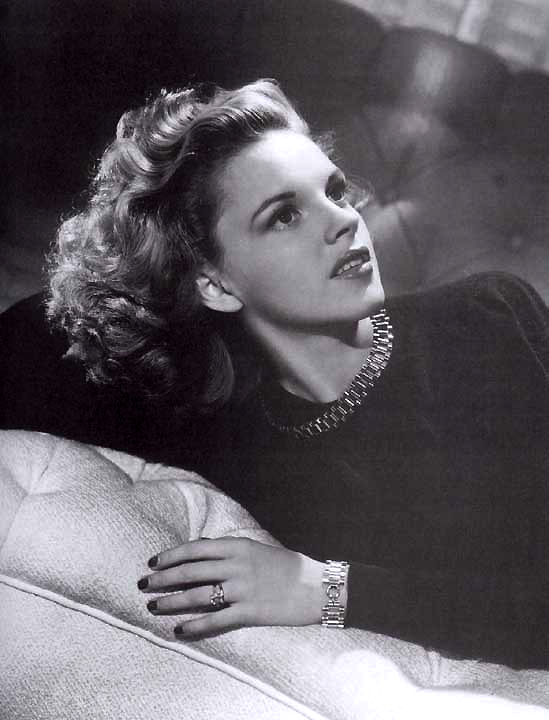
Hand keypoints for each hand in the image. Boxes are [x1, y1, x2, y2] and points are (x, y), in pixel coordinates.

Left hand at [138, 537, 325, 635]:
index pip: (195, 548)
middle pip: (190, 571)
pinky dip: (195, 626)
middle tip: (142, 585)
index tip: (153, 561)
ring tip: (153, 607)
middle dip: (162, 578)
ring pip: (197, 596)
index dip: (171, 555)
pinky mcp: (250, 612)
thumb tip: (203, 549)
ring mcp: (242, 589)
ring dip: (171, 601)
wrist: (318, 587)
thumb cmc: (288, 567)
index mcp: (238, 546)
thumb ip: (231, 551)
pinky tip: (179, 630)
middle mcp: (236, 566)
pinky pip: (216, 621)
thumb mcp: (258, 549)